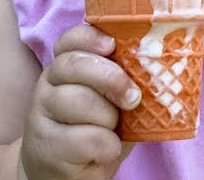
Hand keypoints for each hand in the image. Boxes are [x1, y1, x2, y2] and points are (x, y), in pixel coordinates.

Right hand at [21, 24, 139, 179]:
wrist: (68, 176)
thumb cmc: (96, 131)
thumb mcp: (113, 102)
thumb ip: (127, 82)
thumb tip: (163, 69)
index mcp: (65, 68)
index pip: (69, 41)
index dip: (90, 38)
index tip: (112, 45)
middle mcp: (48, 85)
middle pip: (72, 65)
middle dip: (110, 77)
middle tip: (133, 97)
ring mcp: (41, 115)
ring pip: (78, 101)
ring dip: (108, 117)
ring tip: (114, 129)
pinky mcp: (46, 146)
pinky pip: (84, 138)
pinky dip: (106, 145)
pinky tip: (107, 149)